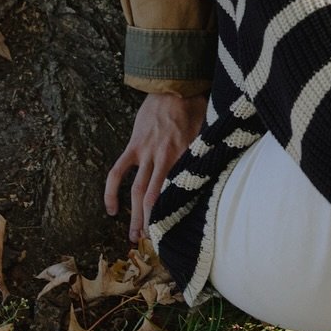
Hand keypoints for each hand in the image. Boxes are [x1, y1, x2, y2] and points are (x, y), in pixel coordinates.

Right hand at [103, 92, 208, 240]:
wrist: (174, 85)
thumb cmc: (197, 108)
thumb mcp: (209, 133)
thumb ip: (208, 155)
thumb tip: (219, 174)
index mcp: (186, 157)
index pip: (180, 193)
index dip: (176, 215)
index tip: (178, 233)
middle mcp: (165, 158)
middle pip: (155, 198)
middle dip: (152, 224)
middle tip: (152, 245)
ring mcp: (146, 153)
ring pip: (137, 191)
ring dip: (134, 216)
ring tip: (133, 237)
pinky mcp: (133, 146)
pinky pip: (117, 172)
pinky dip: (111, 192)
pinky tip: (111, 209)